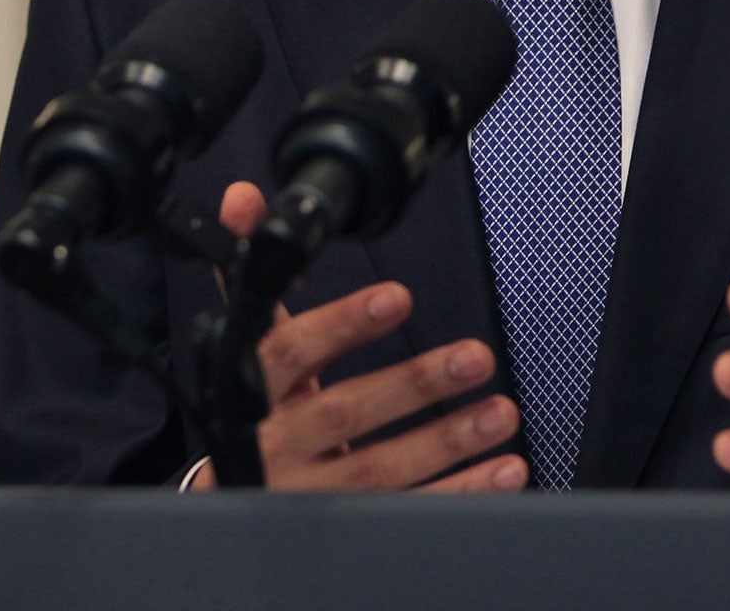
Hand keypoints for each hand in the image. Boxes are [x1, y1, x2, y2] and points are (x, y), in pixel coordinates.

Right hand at [188, 182, 527, 492]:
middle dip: (412, 384)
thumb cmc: (247, 412)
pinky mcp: (344, 529)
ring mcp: (308, 496)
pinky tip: (503, 471)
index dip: (343, 325)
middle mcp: (274, 446)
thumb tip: (243, 200)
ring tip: (501, 413)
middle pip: (344, 414)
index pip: (290, 352)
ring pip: (380, 471)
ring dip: (447, 441)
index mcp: (250, 392)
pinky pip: (405, 512)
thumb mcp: (243, 349)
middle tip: (475, 357)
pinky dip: (458, 494)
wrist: (226, 508)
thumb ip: (248, 278)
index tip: (398, 298)